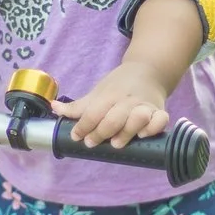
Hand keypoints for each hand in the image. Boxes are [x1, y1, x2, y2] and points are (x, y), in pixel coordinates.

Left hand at [54, 64, 171, 148]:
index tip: (76, 136)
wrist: (148, 71)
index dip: (83, 126)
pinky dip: (153, 128)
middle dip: (100, 132)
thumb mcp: (97, 92)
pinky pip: (161, 120)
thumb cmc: (119, 86)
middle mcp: (128, 100)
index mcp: (110, 94)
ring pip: (138, 119)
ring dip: (126, 132)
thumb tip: (53, 108)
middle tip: (91, 142)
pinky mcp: (160, 111)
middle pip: (114, 118)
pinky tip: (143, 135)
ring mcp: (145, 105)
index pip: (94, 112)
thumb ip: (77, 106)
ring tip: (116, 143)